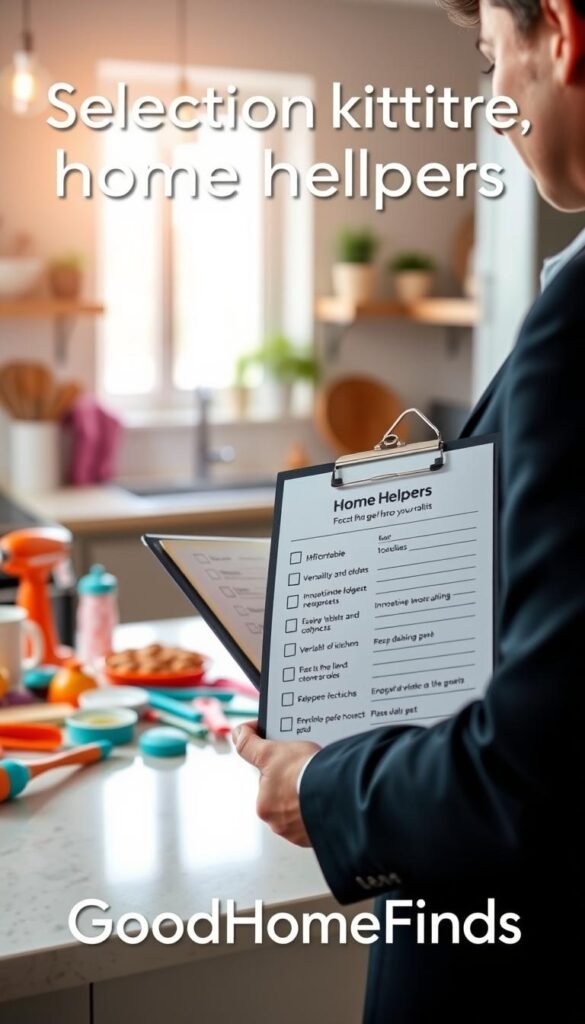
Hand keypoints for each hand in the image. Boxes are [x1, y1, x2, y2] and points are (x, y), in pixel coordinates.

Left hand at [233, 720, 320, 846]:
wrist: (340, 791)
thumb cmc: (304, 773)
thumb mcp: (271, 751)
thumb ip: (249, 744)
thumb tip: (237, 734)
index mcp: (264, 806)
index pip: (269, 783)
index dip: (280, 768)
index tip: (293, 763)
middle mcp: (279, 824)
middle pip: (286, 796)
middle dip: (295, 784)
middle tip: (308, 769)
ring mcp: (301, 832)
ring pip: (303, 808)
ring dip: (309, 797)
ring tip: (321, 781)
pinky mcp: (320, 835)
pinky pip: (319, 819)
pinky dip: (322, 809)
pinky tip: (328, 796)